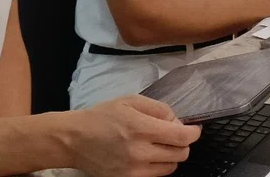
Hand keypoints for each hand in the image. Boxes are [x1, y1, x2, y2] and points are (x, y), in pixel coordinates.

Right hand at [68, 95, 200, 176]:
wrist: (75, 139)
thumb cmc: (103, 116)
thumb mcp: (131, 101)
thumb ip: (158, 108)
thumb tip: (177, 122)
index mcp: (141, 128)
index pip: (180, 136)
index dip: (193, 133)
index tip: (194, 129)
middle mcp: (139, 152)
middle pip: (180, 154)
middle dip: (183, 143)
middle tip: (174, 134)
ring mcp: (134, 170)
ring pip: (171, 167)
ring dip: (172, 155)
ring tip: (160, 144)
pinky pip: (155, 175)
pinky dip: (159, 166)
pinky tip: (150, 155)